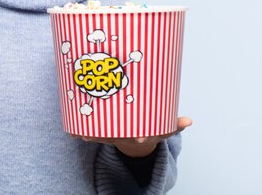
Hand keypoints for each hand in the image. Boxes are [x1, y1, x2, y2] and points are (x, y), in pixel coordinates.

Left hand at [71, 116, 192, 157]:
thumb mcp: (163, 128)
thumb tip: (190, 121)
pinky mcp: (103, 134)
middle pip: (116, 137)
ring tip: (81, 133)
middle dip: (107, 135)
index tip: (141, 136)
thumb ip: (175, 124)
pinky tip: (72, 131)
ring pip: (101, 136)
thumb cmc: (150, 128)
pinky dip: (81, 133)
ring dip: (90, 135)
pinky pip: (92, 134)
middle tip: (96, 132)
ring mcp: (113, 137)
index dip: (142, 137)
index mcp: (141, 136)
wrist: (137, 140)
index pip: (143, 137)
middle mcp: (125, 138)